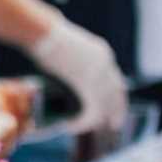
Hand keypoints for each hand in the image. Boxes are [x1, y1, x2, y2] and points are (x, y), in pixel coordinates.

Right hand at [30, 16, 128, 133]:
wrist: (43, 33)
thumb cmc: (45, 36)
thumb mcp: (65, 48)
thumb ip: (69, 62)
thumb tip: (58, 72)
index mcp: (101, 54)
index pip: (114, 78)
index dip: (115, 95)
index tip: (113, 106)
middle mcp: (105, 64)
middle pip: (118, 92)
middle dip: (118, 110)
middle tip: (115, 124)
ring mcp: (99, 74)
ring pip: (108, 104)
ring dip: (100, 119)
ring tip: (88, 128)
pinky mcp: (89, 84)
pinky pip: (93, 109)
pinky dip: (84, 121)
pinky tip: (71, 126)